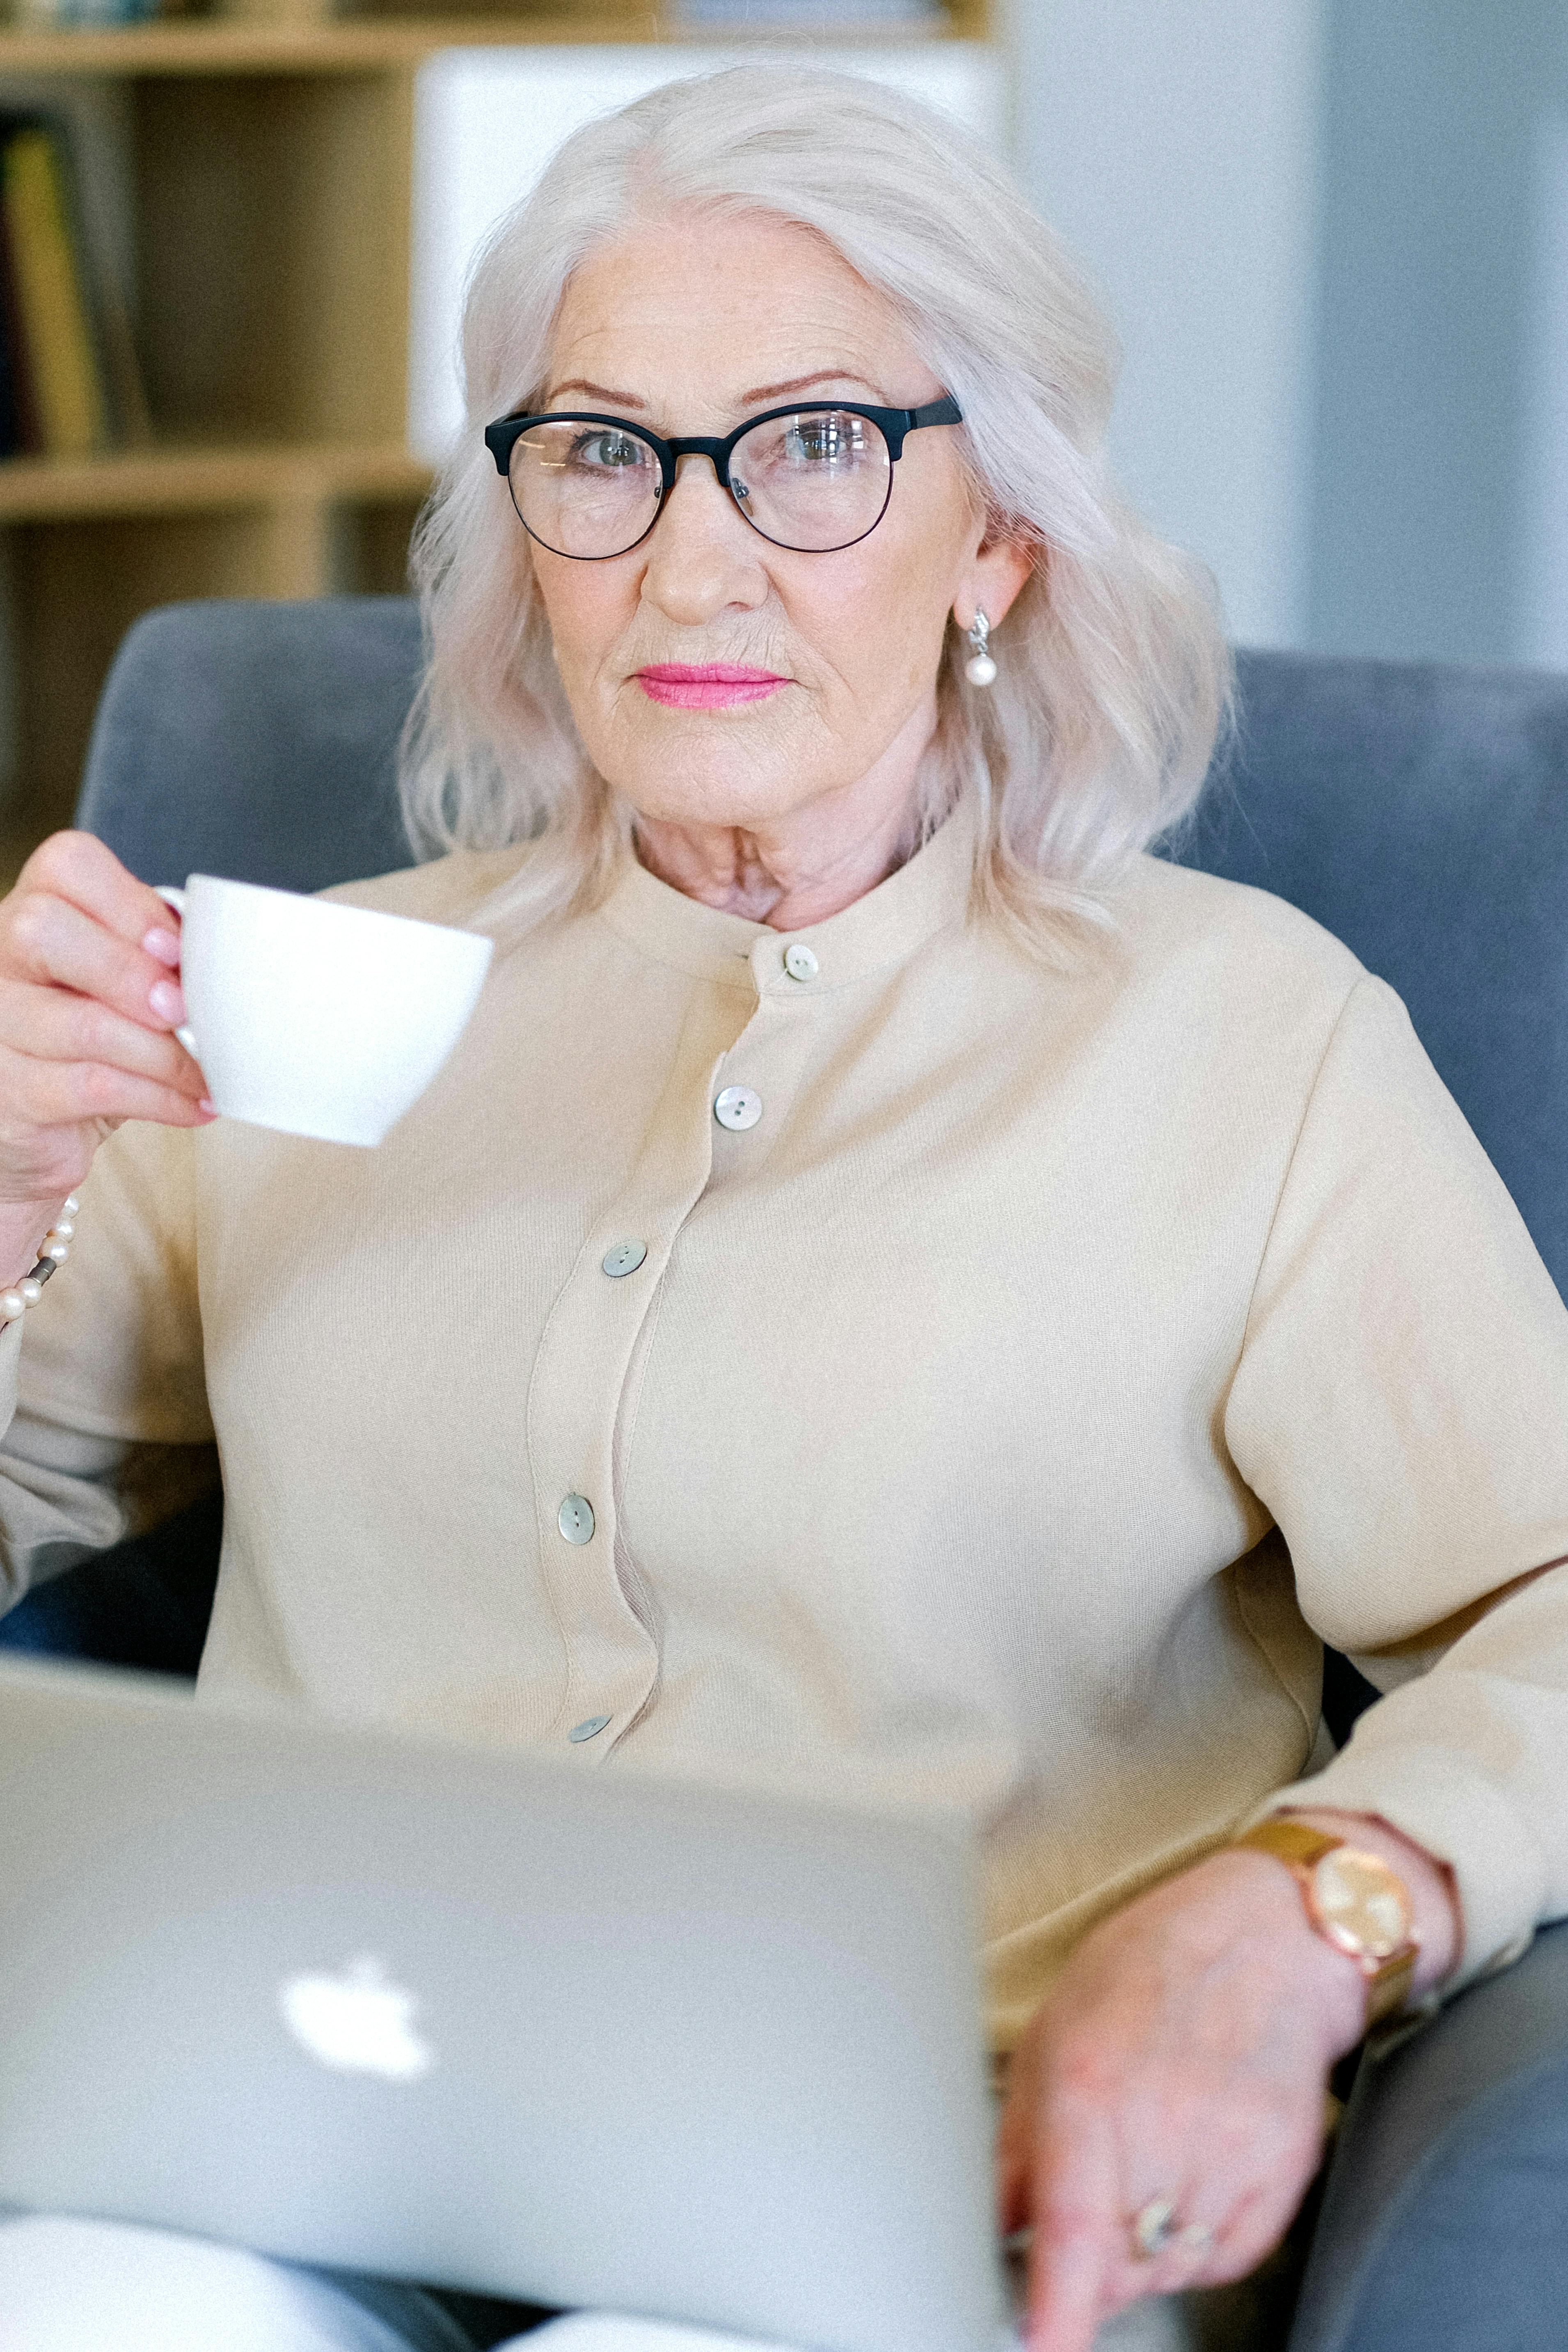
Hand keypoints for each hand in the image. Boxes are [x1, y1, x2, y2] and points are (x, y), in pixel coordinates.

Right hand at [0, 830, 211, 1279]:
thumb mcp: (121, 987)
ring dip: (165, 1052)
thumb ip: (154, 959)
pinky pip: (92, 1087)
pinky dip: (159, 1097)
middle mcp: (0, 959)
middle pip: (47, 930)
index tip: (177, 949)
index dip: (130, 903)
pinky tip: (193, 1104)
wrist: (45, 1127)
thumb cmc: (90, 1045)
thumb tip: (224, 962)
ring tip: (207, 1072)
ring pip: (83, 1023)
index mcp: (35, 913)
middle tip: (184, 1011)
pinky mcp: (10, 1092)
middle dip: (134, 972)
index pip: (67, 865)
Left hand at [997, 1810, 1458, 2351]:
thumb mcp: (1053, 2032)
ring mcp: (1232, 2151)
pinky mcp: (1283, 2169)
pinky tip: (1185, 2183)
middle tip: (1082, 2210)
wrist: (1268, 1936)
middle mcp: (1165, 2125)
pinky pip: (1229, 2256)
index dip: (1057, 2307)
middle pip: (1117, 2265)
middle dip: (1086, 2264)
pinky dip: (1197, 2244)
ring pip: (1171, 2267)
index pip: (1072, 2228)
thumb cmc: (1150, 1968)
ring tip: (1140, 2172)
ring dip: (1140, 2253)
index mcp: (1092, 2085)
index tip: (1043, 2348)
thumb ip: (1017, 2139)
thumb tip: (987, 2222)